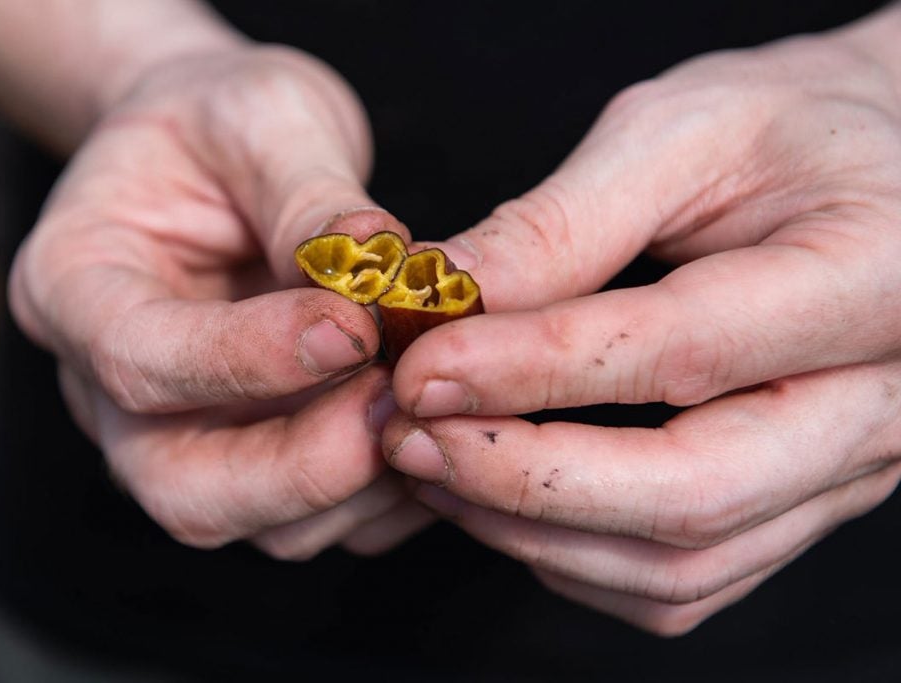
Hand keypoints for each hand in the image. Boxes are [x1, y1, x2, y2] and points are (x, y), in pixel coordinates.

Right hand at [9, 43, 432, 558]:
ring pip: (257, 523)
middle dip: (301, 467)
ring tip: (430, 399)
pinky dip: (381, 494)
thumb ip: (309, 198)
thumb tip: (380, 270)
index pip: (140, 359)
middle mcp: (112, 387)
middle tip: (398, 399)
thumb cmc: (221, 121)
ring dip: (356, 485)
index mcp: (77, 286)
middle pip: (182, 489)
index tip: (356, 327)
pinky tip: (434, 424)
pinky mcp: (252, 455)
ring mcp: (183, 433)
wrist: (218, 151)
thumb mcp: (261, 117)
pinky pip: (314, 518)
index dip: (248, 360)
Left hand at [384, 14, 900, 633]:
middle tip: (411, 439)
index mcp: (871, 276)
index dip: (534, 370)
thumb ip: (566, 221)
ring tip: (435, 467)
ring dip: (535, 531)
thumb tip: (446, 297)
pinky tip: (502, 498)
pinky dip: (576, 557)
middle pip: (693, 493)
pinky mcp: (796, 502)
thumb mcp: (683, 130)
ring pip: (684, 563)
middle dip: (527, 480)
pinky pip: (687, 577)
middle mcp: (877, 402)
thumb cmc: (791, 129)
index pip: (685, 350)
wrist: (871, 173)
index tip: (421, 367)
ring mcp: (841, 471)